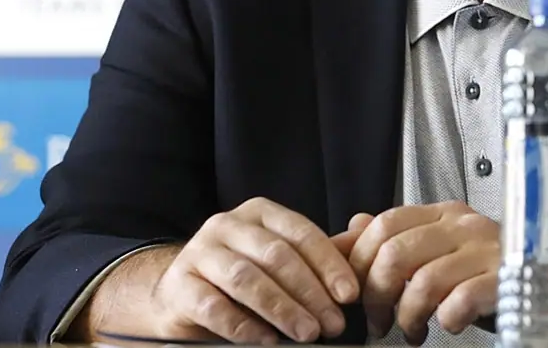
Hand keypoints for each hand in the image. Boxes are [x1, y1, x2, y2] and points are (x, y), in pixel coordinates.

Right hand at [150, 196, 360, 343]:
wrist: (182, 295)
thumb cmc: (241, 275)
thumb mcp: (284, 259)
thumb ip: (324, 249)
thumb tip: (367, 228)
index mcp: (259, 213)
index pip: (301, 233)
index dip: (329, 264)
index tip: (349, 294)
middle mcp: (227, 225)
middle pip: (276, 256)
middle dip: (309, 293)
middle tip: (332, 323)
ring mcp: (199, 253)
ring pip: (246, 278)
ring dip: (281, 308)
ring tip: (306, 333)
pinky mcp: (180, 285)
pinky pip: (213, 306)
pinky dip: (244, 326)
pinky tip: (266, 340)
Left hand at [346, 202, 499, 344]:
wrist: (547, 278)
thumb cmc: (488, 268)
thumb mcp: (439, 247)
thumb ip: (395, 237)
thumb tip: (350, 230)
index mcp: (443, 214)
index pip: (384, 223)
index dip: (359, 260)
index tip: (353, 291)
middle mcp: (463, 225)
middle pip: (396, 252)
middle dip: (377, 295)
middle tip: (379, 321)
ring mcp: (486, 251)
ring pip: (424, 282)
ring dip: (408, 316)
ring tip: (412, 331)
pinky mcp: (504, 280)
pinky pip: (460, 302)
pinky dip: (446, 320)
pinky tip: (448, 325)